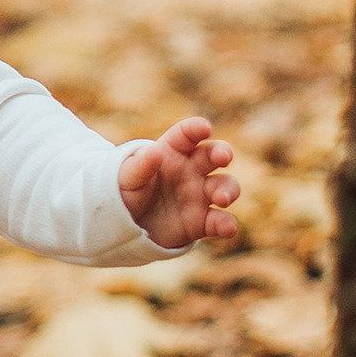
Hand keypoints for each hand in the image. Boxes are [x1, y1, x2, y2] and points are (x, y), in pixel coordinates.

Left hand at [118, 117, 239, 250]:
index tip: (204, 128)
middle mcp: (192, 169)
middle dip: (223, 152)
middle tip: (223, 157)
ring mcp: (200, 195)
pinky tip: (227, 228)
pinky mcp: (203, 221)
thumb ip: (140, 166)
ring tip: (221, 198)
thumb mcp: (126, 178)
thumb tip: (154, 152)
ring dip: (228, 189)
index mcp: (172, 151)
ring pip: (225, 186)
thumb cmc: (128, 191)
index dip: (197, 128)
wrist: (127, 225)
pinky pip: (221, 221)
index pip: (187, 134)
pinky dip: (227, 224)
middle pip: (215, 155)